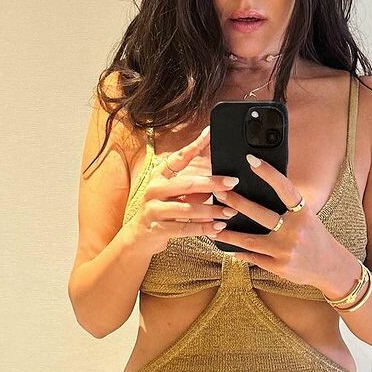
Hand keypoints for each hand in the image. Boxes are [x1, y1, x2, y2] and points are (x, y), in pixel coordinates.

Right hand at [132, 125, 240, 248]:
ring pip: (187, 208)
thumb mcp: (173, 193)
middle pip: (187, 184)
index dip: (195, 145)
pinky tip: (218, 228)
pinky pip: (184, 228)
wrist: (139, 237)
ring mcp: (154, 209)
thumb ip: (192, 182)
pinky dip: (203, 229)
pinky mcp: (157, 228)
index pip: (179, 157)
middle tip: (232, 182)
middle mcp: (154, 189)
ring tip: (230, 211)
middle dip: (212, 183)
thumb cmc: (161, 211)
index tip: (210, 133)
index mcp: (159, 176)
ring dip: (212, 210)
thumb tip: (216, 168)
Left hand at [211, 152, 342, 288]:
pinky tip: (227, 247)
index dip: (268, 173)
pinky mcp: (280, 267)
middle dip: (236, 203)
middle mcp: (295, 231)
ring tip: (212, 227)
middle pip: (259, 214)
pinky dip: (239, 252)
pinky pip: (253, 258)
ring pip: (249, 240)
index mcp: (303, 213)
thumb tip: (260, 189)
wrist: (331, 267)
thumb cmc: (315, 237)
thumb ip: (288, 207)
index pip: (284, 188)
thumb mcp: (307, 217)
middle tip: (218, 193)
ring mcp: (286, 251)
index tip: (251, 160)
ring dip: (228, 234)